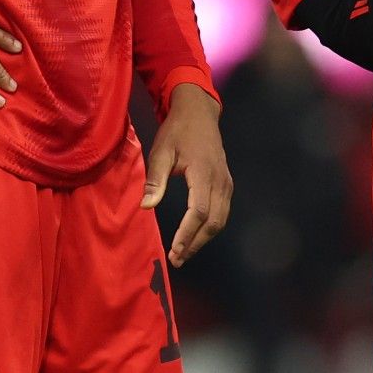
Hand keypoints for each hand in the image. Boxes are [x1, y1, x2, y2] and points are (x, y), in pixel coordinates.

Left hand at [140, 83, 230, 266]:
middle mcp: (220, 181)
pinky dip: (209, 228)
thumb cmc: (177, 131)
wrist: (199, 113)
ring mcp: (226, 183)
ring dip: (203, 239)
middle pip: (214, 221)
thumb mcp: (161, 150)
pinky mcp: (226, 183)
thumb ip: (156, 179)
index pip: (199, 211)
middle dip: (195, 243)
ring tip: (183, 252)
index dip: (187, 233)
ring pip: (220, 219)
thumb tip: (147, 206)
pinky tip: (194, 235)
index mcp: (204, 173)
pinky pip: (222, 212)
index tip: (174, 250)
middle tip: (177, 259)